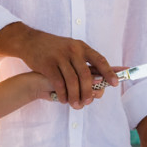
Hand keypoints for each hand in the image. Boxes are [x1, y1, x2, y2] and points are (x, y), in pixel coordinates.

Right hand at [0, 25, 117, 108]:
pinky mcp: (48, 64)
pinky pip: (59, 83)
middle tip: (89, 102)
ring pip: (72, 81)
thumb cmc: (55, 48)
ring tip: (76, 105)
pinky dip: (63, 94)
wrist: (31, 41)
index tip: (115, 84)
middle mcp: (73, 50)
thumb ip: (84, 61)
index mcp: (82, 47)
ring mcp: (60, 57)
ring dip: (75, 96)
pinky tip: (64, 100)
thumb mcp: (72, 47)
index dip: (109, 73)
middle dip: (89, 91)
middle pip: (86, 75)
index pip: (100, 60)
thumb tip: (101, 79)